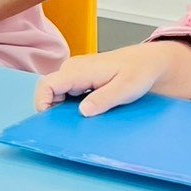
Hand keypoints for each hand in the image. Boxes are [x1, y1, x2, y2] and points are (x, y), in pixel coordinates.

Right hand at [35, 42, 190, 115]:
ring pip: (57, 93)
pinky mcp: (80, 79)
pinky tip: (84, 116)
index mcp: (79, 70)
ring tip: (78, 124)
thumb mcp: (126, 88)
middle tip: (69, 128)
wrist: (148, 62)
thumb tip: (83, 111)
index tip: (50, 122)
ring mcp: (75, 74)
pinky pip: (66, 93)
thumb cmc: (139, 72)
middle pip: (49, 91)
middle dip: (52, 111)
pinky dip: (69, 106)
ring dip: (62, 109)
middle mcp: (72, 70)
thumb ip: (104, 99)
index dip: (42, 104)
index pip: (47, 85)